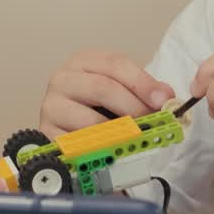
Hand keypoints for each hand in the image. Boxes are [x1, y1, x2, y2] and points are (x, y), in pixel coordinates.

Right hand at [39, 50, 176, 137]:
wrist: (68, 130)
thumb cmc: (97, 107)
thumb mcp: (120, 90)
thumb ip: (143, 91)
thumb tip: (166, 97)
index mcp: (84, 61)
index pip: (116, 64)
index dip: (142, 82)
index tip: (163, 99)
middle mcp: (63, 79)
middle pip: (103, 88)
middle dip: (134, 106)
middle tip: (153, 121)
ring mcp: (51, 107)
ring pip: (91, 120)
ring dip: (120, 132)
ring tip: (136, 139)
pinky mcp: (47, 135)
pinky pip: (79, 145)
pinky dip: (100, 150)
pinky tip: (113, 151)